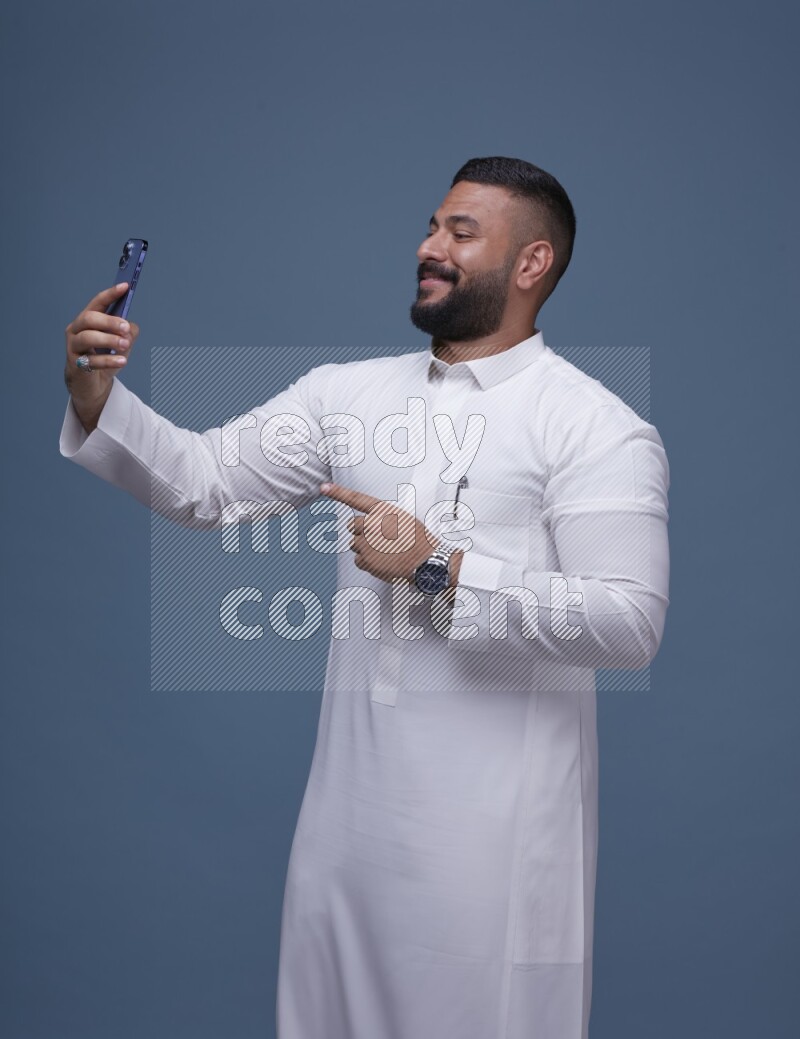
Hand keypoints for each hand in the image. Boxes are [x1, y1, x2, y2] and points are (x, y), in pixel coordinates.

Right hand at [64, 283, 139, 431]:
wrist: (93, 386)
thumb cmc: (105, 359)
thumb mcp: (122, 344)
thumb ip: (128, 332)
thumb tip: (130, 327)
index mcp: (87, 320)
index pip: (97, 303)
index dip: (110, 294)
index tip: (125, 286)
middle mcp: (76, 330)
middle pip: (89, 318)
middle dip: (109, 321)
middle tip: (126, 327)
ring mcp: (74, 347)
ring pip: (87, 337)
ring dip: (109, 339)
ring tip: (125, 344)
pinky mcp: (75, 365)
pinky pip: (91, 360)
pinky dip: (109, 360)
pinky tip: (123, 360)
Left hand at [320, 482, 439, 583]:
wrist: (426, 562)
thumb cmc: (419, 541)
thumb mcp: (403, 519)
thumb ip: (383, 518)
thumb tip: (369, 525)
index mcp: (383, 511)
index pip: (356, 498)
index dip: (337, 492)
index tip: (324, 488)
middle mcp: (372, 524)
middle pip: (352, 525)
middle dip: (361, 532)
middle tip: (379, 539)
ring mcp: (367, 542)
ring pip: (355, 544)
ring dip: (366, 548)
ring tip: (386, 552)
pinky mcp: (365, 559)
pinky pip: (359, 560)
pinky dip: (368, 563)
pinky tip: (383, 562)